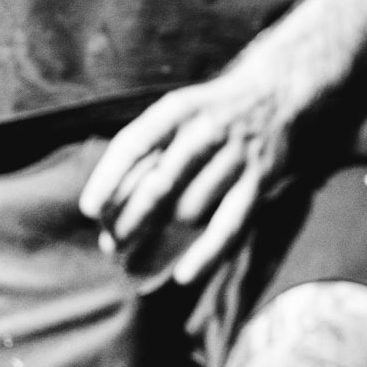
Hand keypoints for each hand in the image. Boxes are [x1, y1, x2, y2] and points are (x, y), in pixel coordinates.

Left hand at [78, 55, 293, 287]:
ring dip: (162, 236)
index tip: (89, 210)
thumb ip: (148, 144)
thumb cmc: (212, 109)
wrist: (276, 92)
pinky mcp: (259, 180)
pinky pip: (229, 225)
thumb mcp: (178, 109)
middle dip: (130, 219)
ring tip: (140, 255)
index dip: (108, 178)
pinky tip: (184, 275)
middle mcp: (205, 129)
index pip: (134, 144)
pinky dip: (206, 254)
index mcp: (177, 109)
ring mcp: (234, 156)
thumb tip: (109, 195)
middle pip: (159, 184)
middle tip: (111, 244)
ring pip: (189, 208)